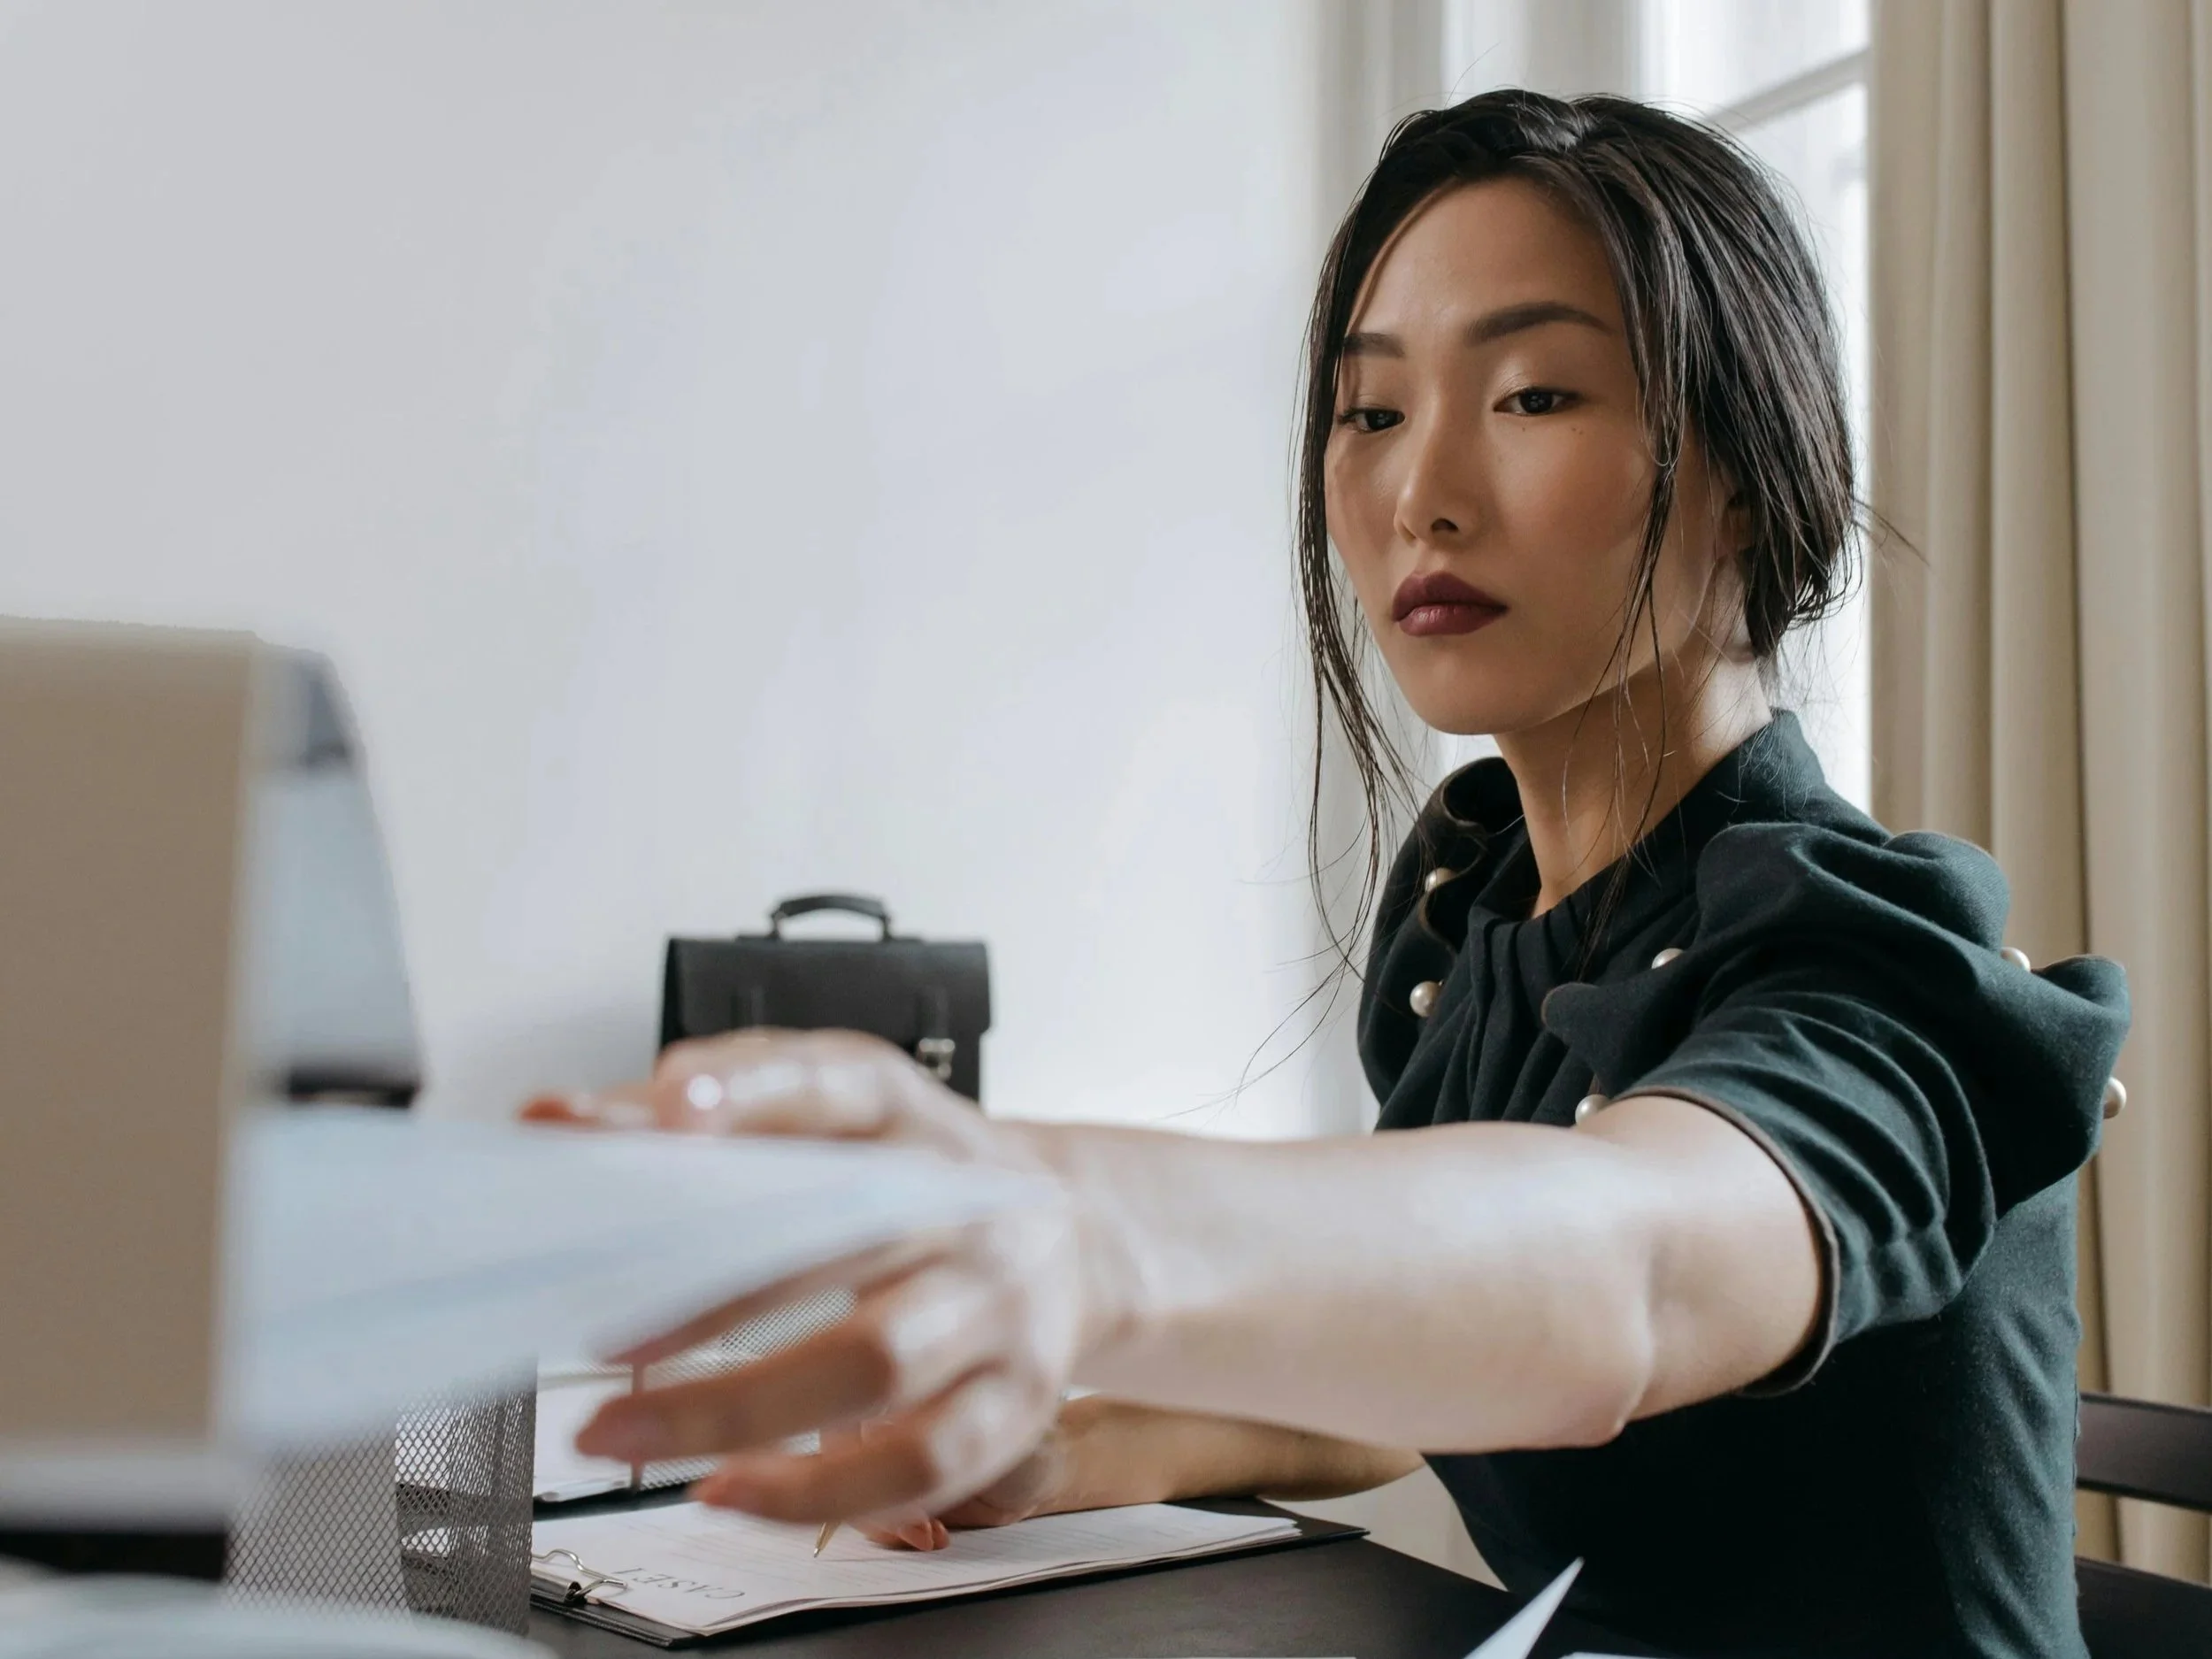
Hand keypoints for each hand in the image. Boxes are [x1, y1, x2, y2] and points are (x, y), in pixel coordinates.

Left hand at [523, 1030, 1127, 1530]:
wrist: (1071, 1237)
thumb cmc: (912, 1178)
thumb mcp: (830, 1119)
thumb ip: (704, 1113)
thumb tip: (561, 1123)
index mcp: (908, 1114)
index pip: (836, 1086)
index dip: (755, 1093)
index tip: (672, 1110)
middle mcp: (962, 1203)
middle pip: (843, 1242)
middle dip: (708, 1291)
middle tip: (593, 1327)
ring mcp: (996, 1305)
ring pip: (874, 1363)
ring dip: (732, 1407)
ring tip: (617, 1431)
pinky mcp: (1014, 1400)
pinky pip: (918, 1464)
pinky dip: (812, 1490)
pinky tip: (727, 1487)